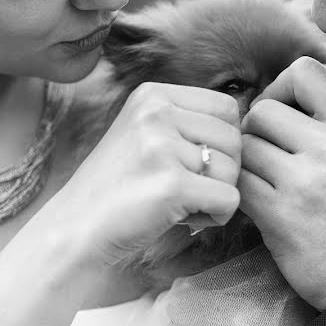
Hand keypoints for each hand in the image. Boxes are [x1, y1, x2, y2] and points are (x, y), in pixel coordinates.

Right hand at [56, 82, 241, 266]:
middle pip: (235, 138)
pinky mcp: (172, 184)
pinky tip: (187, 219)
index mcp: (153, 95)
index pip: (227, 107)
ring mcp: (162, 146)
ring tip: (183, 204)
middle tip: (190, 190)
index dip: (223, 142)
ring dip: (218, 194)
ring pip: (234, 170)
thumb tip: (249, 121)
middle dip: (222, 171)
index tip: (195, 164)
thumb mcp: (145, 133)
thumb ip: (188, 121)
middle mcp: (157, 112)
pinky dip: (216, 216)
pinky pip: (230, 199)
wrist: (76, 230)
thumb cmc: (119, 187)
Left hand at [238, 57, 325, 309]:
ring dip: (245, 165)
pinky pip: (238, 183)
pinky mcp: (279, 213)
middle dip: (255, 133)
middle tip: (264, 156)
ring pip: (245, 147)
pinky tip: (256, 204)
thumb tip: (273, 96)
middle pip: (262, 111)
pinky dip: (240, 192)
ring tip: (263, 183)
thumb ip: (325, 122)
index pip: (304, 71)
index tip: (279, 112)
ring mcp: (303, 180)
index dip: (279, 87)